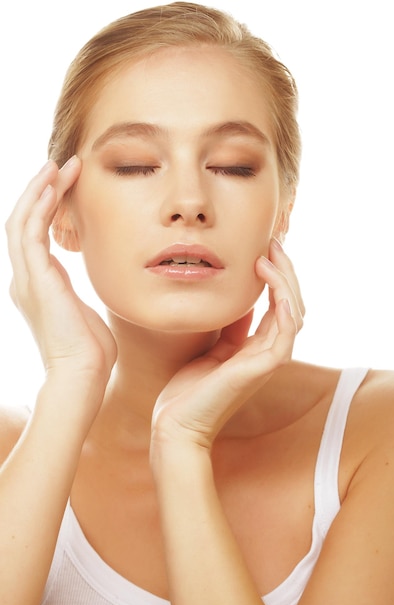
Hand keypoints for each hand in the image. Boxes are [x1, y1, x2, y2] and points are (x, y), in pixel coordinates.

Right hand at [5, 158, 116, 385]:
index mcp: (38, 286)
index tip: (67, 186)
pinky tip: (55, 185)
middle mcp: (25, 279)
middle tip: (62, 165)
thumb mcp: (86, 312)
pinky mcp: (35, 278)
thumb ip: (81, 293)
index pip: (35, 236)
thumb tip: (95, 282)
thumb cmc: (91, 351)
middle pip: (24, 222)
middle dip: (41, 191)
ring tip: (59, 165)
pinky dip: (40, 205)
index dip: (47, 208)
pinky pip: (30, 231)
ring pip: (22, 220)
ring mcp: (26, 278)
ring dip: (39, 189)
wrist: (82, 375)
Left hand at [151, 239, 303, 450]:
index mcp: (257, 348)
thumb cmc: (188, 391)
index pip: (281, 305)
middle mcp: (267, 353)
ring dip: (286, 282)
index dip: (277, 276)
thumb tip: (238, 300)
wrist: (175, 424)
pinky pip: (285, 334)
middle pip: (294, 304)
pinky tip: (275, 288)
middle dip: (286, 271)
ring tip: (269, 256)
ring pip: (294, 314)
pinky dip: (286, 308)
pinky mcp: (259, 369)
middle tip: (272, 243)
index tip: (264, 249)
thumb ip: (230, 327)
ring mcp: (266, 361)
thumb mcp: (211, 348)